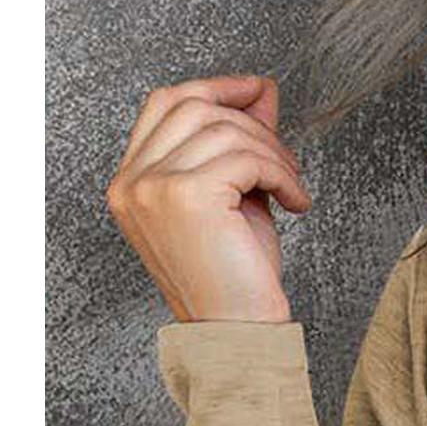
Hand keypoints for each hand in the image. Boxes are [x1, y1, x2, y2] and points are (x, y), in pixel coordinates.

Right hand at [106, 73, 311, 323]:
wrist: (238, 337)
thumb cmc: (235, 281)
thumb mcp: (235, 198)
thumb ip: (238, 143)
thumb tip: (261, 90)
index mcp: (130, 183)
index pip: (165, 104)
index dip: (214, 88)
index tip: (256, 92)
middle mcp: (132, 182)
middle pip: (194, 106)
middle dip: (250, 121)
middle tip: (285, 156)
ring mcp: (152, 187)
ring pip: (223, 129)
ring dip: (272, 152)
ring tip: (292, 185)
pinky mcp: (186, 196)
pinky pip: (245, 157)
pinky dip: (280, 173)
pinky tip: (296, 200)